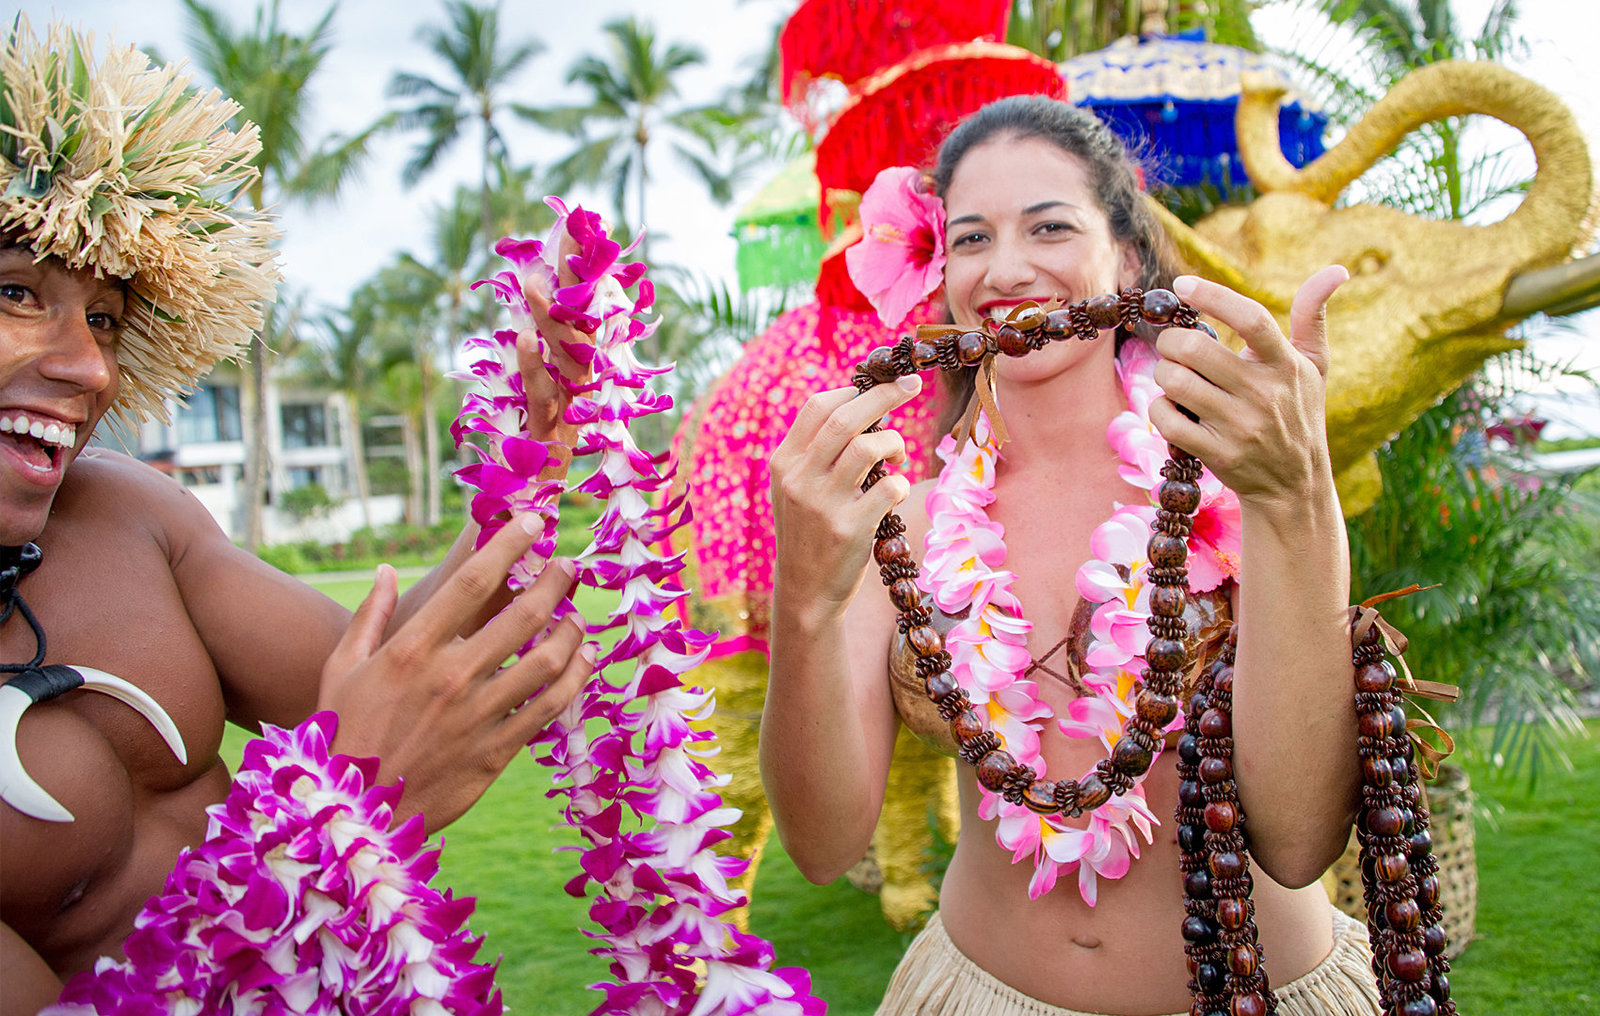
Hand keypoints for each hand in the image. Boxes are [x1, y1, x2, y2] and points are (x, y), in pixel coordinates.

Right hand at [317, 516, 592, 832]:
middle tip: (568, 566)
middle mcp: (451, 676)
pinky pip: (550, 708)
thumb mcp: (341, 669)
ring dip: (572, 629)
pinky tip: (582, 661)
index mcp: (412, 649)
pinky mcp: (496, 752)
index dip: (510, 545)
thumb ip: (370, 616)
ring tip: (577, 615)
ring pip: (548, 660)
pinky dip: (575, 678)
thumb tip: (388, 570)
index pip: (474, 582)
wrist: (354, 814)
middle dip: (555, 581)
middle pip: (524, 615)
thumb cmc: (343, 733)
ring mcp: (478, 715)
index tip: (534, 524)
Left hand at [519, 227, 590, 476]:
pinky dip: (534, 365)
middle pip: (583, 319)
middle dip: (577, 278)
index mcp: (580, 361)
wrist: (534, 496)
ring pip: (566, 354)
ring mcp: (570, 401)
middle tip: (572, 233)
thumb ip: (539, 345)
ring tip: (534, 284)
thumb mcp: (539, 381)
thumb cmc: (534, 439)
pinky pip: (545, 392)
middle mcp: (582, 376)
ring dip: (551, 318)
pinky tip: (527, 338)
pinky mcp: (553, 428)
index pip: (585, 303)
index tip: (579, 223)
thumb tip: (531, 296)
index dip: (582, 266)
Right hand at [770, 375, 923, 620]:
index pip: (818, 406)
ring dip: (894, 443)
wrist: (805, 592)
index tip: (883, 384)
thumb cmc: (809, 532)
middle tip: (912, 385)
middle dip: (886, 395)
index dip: (855, 390)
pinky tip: (896, 492)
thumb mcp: (796, 489)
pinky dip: (901, 483)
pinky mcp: (850, 529)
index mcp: (785, 462)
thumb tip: (863, 407)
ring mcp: (823, 504)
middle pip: (847, 416)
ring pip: (869, 446)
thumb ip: (817, 452)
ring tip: (898, 456)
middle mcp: (800, 478)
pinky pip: (890, 487)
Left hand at [1147, 267, 1347, 506]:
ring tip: (1173, 375)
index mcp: (1287, 365)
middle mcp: (1265, 394)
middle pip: (1197, 350)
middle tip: (1171, 344)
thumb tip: (1337, 270)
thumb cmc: (1299, 413)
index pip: (1252, 319)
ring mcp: (1241, 427)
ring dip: (1163, 373)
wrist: (1294, 485)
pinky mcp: (1219, 455)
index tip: (1183, 284)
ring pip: (1176, 383)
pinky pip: (1169, 420)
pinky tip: (1171, 407)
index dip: (1214, 296)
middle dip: (1170, 341)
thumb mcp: (1313, 366)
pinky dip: (1160, 408)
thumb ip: (1313, 316)